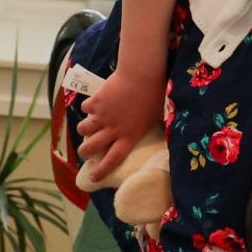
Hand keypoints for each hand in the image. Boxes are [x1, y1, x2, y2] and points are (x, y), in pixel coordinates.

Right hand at [76, 66, 165, 183]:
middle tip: (84, 152)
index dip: (102, 170)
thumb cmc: (155, 94)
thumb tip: (168, 133)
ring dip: (83, 131)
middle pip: (91, 147)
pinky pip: (85, 108)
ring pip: (84, 130)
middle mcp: (113, 129)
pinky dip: (87, 108)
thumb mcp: (159, 115)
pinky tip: (92, 105)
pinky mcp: (95, 102)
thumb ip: (159, 126)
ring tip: (85, 129)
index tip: (94, 178)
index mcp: (129, 136)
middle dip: (84, 152)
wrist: (141, 74)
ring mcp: (102, 116)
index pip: (113, 159)